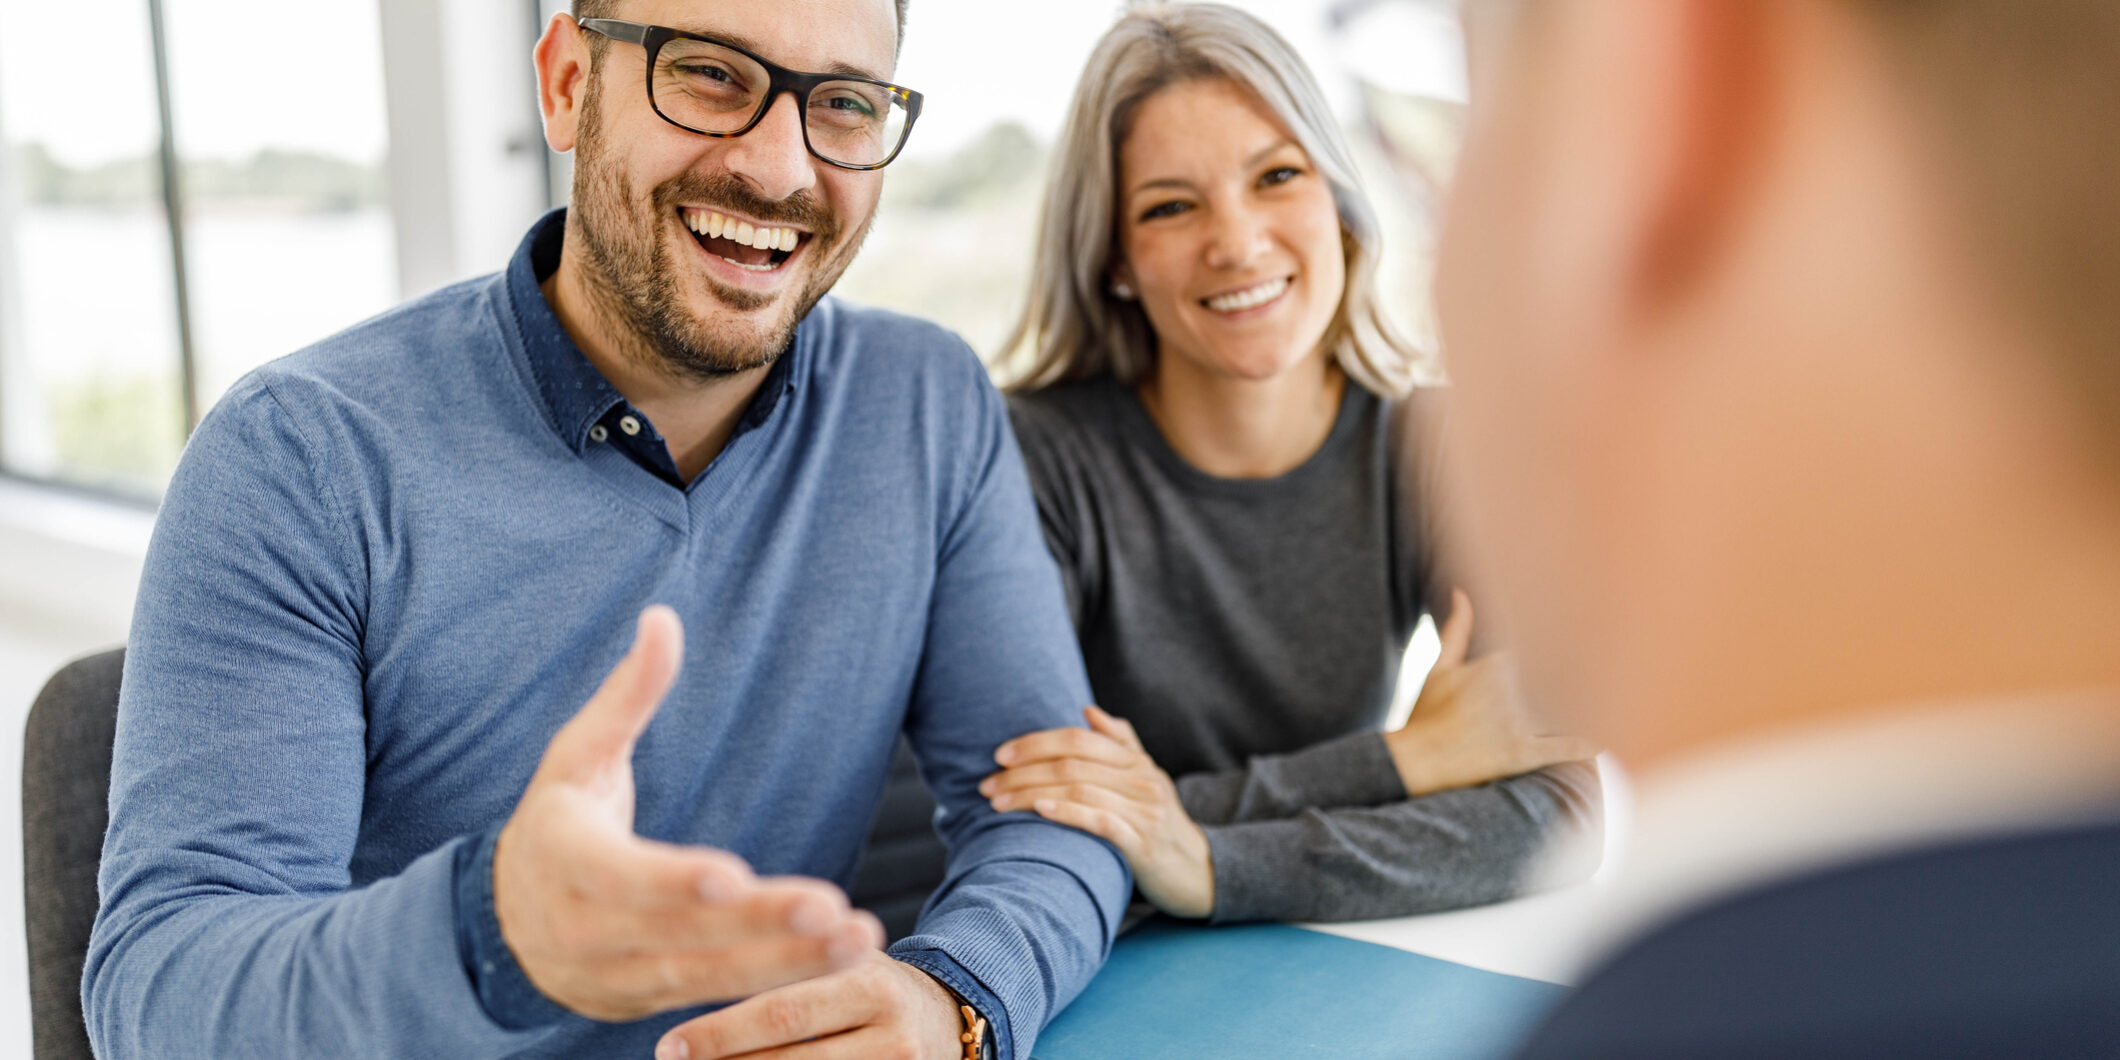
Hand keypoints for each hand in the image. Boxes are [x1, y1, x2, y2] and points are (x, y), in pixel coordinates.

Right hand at [492, 606, 884, 1021]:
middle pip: (679, 934)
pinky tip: (839, 958)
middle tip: (832, 911)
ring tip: (858, 937)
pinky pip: (717, 996)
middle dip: (758, 928)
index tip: (732, 877)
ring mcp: (616, 976)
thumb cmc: (557, 820)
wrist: (504, 924)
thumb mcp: (577, 753)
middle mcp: (585, 930)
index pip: (619, 877)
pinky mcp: (650, 1001)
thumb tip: (664, 617)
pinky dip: (779, 982)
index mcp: (564, 858)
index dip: (672, 881)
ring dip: (787, 963)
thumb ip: (627, 693)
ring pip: (707, 976)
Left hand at [657, 950, 964, 1059]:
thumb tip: (701, 969)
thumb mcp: (843, 963)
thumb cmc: (868, 988)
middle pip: (794, 1059)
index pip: (786, 1010)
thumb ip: (790, 966)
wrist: (949, 1020)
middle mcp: (892, 1033)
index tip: (668, 1045)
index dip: (723, 1033)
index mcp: (870, 983)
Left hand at [981, 706, 1215, 917]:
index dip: (1036, 742)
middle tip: (987, 784)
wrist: (1198, 872)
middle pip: (1072, 763)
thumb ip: (1121, 743)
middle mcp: (1141, 779)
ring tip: (998, 803)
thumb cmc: (1161, 824)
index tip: (1000, 755)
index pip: (1079, 738)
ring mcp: (1144, 811)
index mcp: (1136, 761)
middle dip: (1022, 771)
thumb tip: (1087, 710)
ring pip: (1078, 789)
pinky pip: (1101, 821)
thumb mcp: (1147, 778)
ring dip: (1030, 794)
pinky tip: (1039, 810)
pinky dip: (1067, 812)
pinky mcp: (1143, 844)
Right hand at [1386, 589, 1600, 795]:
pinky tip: (1602, 740)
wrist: (1414, 760)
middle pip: (1561, 677)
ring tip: (1606, 704)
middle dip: (1580, 674)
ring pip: (1566, 710)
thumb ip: (1457, 629)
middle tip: (1607, 669)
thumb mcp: (1439, 667)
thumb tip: (1461, 593)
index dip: (1561, 646)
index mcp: (1496, 665)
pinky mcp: (1522, 753)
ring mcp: (1519, 723)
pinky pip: (1564, 748)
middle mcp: (1513, 690)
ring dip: (1586, 708)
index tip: (1583, 635)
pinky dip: (1585, 745)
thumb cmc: (1425, 714)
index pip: (1542, 646)